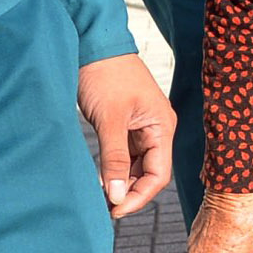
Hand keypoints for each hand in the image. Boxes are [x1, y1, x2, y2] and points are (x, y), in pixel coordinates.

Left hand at [78, 54, 174, 218]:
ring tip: (100, 195)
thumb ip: (115, 159)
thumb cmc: (104, 74)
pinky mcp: (126, 123)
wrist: (91, 42)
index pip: (158, 174)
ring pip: (137, 165)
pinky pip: (125, 153)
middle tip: (105, 207)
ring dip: (121, 181)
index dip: (139, 196)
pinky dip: (114, 167)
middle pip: (150, 172)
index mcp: (162, 125)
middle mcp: (156, 128)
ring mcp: (141, 126)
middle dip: (130, 191)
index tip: (115, 210)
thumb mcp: (109, 120)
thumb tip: (117, 196)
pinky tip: (100, 177)